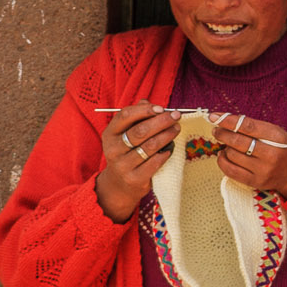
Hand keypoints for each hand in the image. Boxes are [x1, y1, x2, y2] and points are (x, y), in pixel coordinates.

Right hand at [95, 102, 177, 221]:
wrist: (120, 184)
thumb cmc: (127, 152)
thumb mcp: (125, 134)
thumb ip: (136, 117)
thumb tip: (150, 103)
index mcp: (110, 134)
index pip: (125, 115)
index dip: (145, 110)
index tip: (162, 108)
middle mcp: (113, 149)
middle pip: (140, 131)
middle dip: (161, 121)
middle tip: (176, 116)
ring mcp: (123, 165)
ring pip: (150, 146)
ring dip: (167, 135)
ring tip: (176, 129)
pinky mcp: (134, 178)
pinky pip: (155, 163)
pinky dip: (165, 153)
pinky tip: (170, 148)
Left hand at [211, 112, 286, 198]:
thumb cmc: (283, 147)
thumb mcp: (275, 132)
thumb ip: (254, 126)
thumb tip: (225, 120)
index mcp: (277, 137)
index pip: (247, 126)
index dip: (228, 120)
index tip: (214, 117)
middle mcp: (270, 155)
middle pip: (238, 141)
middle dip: (222, 133)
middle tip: (217, 130)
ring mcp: (262, 170)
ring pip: (232, 155)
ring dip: (225, 147)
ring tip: (227, 145)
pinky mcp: (255, 182)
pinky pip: (231, 171)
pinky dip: (223, 161)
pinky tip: (224, 155)